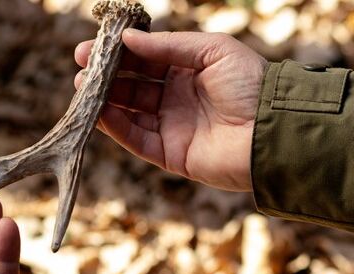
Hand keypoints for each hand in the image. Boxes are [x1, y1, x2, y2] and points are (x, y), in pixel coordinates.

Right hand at [75, 29, 266, 191]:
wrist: (271, 131)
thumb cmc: (251, 84)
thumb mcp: (213, 50)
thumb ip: (169, 45)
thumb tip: (128, 39)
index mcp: (190, 70)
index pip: (146, 60)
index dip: (120, 53)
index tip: (93, 46)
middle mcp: (178, 97)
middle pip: (133, 84)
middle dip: (106, 75)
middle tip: (82, 66)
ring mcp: (173, 126)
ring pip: (130, 111)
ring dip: (105, 100)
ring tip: (83, 87)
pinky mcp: (171, 153)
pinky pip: (137, 138)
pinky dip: (116, 126)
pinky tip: (100, 111)